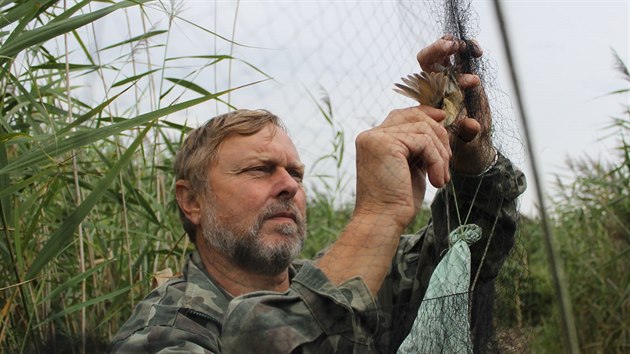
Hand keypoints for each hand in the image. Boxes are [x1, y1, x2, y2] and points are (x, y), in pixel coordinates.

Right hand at [354, 105, 450, 228]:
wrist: (382, 222)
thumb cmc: (396, 201)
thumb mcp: (410, 167)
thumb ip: (418, 146)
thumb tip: (438, 120)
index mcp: (373, 140)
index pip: (401, 115)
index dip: (425, 114)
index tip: (443, 121)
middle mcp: (371, 135)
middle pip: (415, 117)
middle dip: (439, 136)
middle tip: (447, 163)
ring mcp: (376, 138)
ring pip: (424, 129)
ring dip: (441, 154)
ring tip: (441, 178)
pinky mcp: (387, 145)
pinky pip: (425, 142)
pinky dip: (437, 161)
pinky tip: (436, 182)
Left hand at [417, 36, 495, 173]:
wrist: (469, 147)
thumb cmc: (460, 144)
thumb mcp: (463, 139)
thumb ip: (467, 132)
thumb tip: (472, 124)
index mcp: (431, 96)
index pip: (423, 70)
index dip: (432, 57)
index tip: (447, 53)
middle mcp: (438, 85)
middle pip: (431, 58)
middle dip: (441, 47)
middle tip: (455, 46)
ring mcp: (453, 80)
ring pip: (448, 55)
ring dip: (458, 46)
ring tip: (471, 49)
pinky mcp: (467, 79)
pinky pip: (464, 59)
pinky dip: (470, 50)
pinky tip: (478, 51)